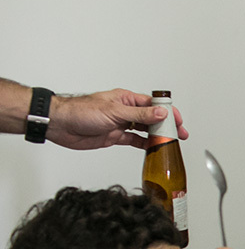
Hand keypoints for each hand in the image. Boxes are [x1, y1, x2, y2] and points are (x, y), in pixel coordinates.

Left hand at [47, 89, 188, 149]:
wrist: (61, 125)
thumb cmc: (81, 112)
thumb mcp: (115, 111)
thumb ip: (140, 115)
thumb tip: (161, 113)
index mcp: (126, 99)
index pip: (154, 104)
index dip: (168, 112)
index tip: (178, 121)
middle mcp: (125, 111)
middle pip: (152, 118)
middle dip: (167, 126)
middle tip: (180, 134)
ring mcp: (121, 124)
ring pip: (145, 130)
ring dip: (157, 136)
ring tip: (170, 143)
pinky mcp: (115, 136)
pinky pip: (135, 140)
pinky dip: (145, 145)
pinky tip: (153, 148)